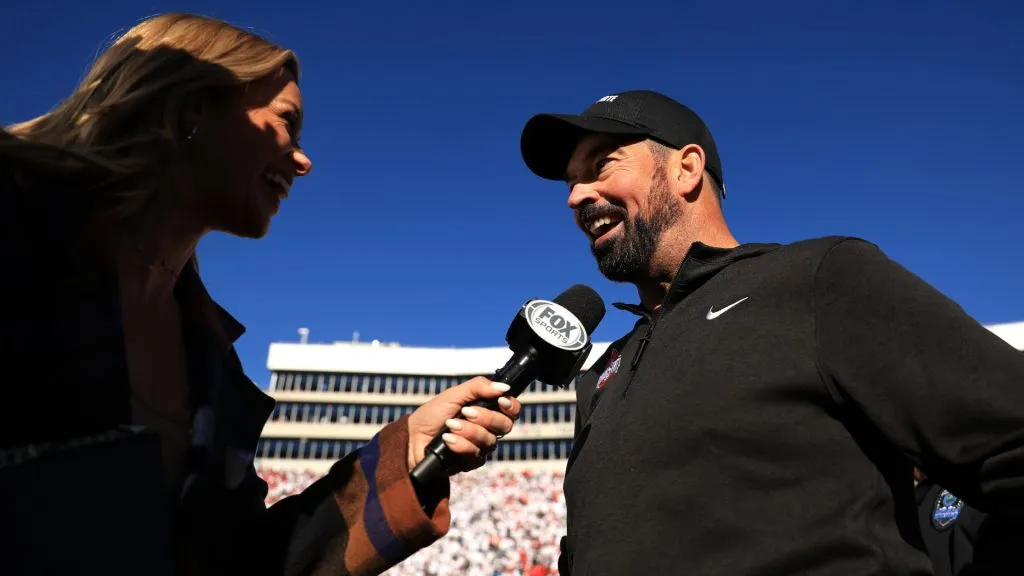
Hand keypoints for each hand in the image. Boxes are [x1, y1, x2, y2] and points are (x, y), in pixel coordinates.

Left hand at [407, 376, 521, 473]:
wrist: (412, 437)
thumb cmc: (432, 414)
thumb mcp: (454, 394)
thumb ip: (478, 387)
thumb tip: (504, 387)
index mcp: (487, 411)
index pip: (511, 411)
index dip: (511, 406)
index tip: (500, 401)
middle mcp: (487, 429)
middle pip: (504, 425)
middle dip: (485, 417)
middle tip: (466, 412)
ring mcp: (480, 447)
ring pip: (489, 440)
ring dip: (468, 430)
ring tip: (450, 425)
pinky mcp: (470, 462)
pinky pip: (476, 454)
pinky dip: (460, 445)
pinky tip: (447, 439)